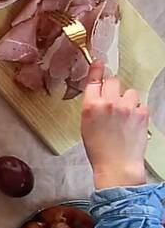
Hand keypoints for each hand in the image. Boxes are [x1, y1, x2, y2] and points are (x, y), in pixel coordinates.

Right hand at [81, 60, 148, 189]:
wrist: (117, 165)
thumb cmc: (99, 149)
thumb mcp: (86, 125)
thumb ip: (92, 106)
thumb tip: (99, 94)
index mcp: (90, 106)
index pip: (94, 80)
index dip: (97, 70)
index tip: (99, 62)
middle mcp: (109, 103)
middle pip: (113, 81)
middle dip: (113, 89)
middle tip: (112, 101)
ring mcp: (127, 107)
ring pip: (129, 92)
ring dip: (127, 100)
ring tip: (124, 116)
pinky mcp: (142, 113)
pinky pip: (140, 104)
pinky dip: (137, 112)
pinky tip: (131, 124)